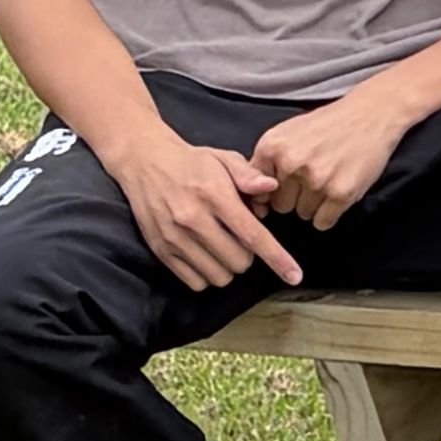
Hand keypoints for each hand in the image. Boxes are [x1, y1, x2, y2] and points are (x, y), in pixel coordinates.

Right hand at [116, 134, 301, 290]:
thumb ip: (249, 175)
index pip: (253, 235)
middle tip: (242, 237)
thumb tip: (271, 187)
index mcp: (215, 196)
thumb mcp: (224, 158)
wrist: (145, 162)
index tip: (295, 276)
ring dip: (229, 267)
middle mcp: (193, 220)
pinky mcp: (161, 251)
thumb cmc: (193, 162)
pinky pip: (195, 282)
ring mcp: (175, 238)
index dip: (277, 258)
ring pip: (218, 276)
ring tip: (223, 245)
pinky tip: (207, 255)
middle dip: (249, 255)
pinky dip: (207, 274)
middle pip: (239, 261)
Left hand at [249, 88, 412, 230]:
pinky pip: (323, 222)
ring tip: (330, 178)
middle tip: (316, 175)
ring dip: (316, 204)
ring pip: (303, 214)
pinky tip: (339, 190)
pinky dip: (331, 213)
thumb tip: (256, 203)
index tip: (288, 182)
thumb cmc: (327, 125)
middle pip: (281, 206)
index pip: (257, 190)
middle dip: (296, 197)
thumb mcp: (287, 133)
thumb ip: (265, 164)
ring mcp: (316, 179)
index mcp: (271, 146)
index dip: (273, 189)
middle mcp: (291, 162)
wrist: (372, 112)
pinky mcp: (341, 193)